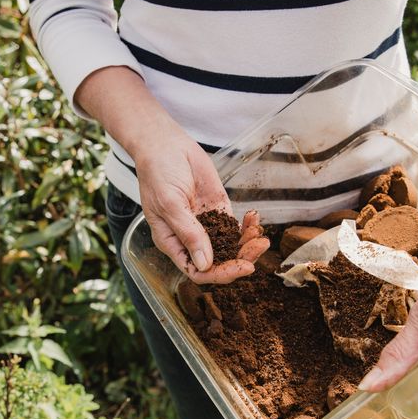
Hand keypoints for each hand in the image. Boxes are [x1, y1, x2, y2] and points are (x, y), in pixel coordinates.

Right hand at [133, 128, 268, 283]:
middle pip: (218, 261)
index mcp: (172, 242)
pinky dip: (247, 226)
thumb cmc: (158, 173)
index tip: (242, 267)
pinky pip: (235, 226)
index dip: (220, 274)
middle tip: (259, 247)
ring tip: (260, 234)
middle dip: (241, 258)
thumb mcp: (170, 204)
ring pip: (230, 246)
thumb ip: (188, 233)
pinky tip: (254, 218)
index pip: (197, 270)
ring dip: (247, 244)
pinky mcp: (218, 209)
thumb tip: (204, 264)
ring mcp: (205, 224)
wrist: (165, 144)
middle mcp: (190, 238)